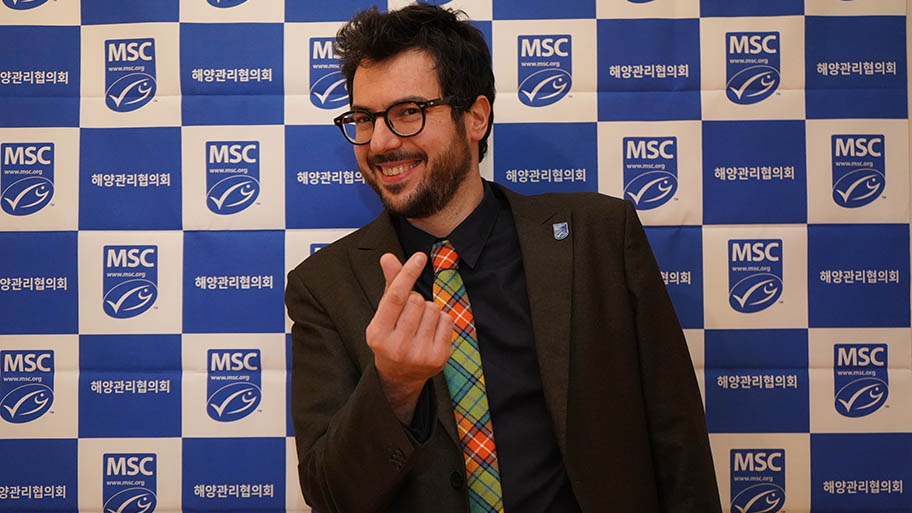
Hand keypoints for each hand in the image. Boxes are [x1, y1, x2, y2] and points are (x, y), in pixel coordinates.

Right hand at [366, 252, 452, 422]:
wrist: (401, 376)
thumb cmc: (392, 336)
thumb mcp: (385, 314)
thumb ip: (390, 285)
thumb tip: (388, 257)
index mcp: (378, 334)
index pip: (395, 297)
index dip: (407, 274)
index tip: (419, 257)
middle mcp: (397, 346)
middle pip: (417, 301)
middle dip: (416, 300)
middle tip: (410, 315)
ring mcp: (419, 354)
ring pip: (433, 309)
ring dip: (429, 310)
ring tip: (419, 325)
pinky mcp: (438, 358)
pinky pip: (447, 320)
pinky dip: (441, 320)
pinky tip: (431, 332)